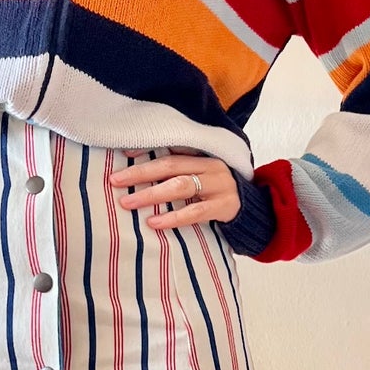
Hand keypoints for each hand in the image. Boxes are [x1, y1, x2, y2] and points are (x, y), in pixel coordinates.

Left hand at [117, 151, 239, 229]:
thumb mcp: (201, 174)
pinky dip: (172, 217)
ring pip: (180, 186)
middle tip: (115, 181)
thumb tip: (136, 169)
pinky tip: (153, 222)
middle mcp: (211, 166)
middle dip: (140, 173)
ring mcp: (218, 186)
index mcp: (204, 153)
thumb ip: (178, 169)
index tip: (123, 153)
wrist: (253, 208)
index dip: (147, 149)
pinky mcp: (223, 207)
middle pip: (171, 165)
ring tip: (127, 202)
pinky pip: (194, 212)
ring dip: (151, 194)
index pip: (171, 147)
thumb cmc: (216, 190)